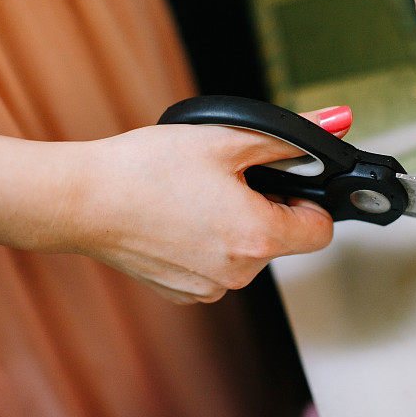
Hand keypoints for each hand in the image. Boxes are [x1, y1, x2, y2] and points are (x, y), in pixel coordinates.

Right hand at [68, 106, 351, 303]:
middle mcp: (239, 273)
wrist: (79, 200)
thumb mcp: (226, 139)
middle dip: (267, 209)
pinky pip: (218, 268)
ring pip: (249, 254)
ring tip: (197, 197)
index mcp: (257, 237)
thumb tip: (336, 123)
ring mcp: (210, 289)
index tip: (281, 182)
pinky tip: (180, 219)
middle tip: (228, 181)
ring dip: (237, 227)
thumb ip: (288, 136)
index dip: (307, 201)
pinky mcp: (184, 293)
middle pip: (282, 241)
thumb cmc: (144, 170)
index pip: (320, 232)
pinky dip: (210, 245)